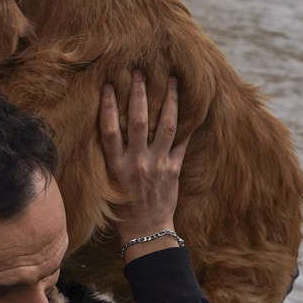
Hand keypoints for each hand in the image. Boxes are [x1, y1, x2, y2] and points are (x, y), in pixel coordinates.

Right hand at [99, 71, 187, 261]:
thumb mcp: (109, 181)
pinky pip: (183, 143)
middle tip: (140, 72)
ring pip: (166, 126)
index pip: (110, 129)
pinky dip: (189, 126)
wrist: (145, 230)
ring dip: (170, 101)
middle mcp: (136, 162)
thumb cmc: (123, 207)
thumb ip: (112, 156)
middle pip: (138, 121)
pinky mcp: (174, 170)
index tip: (110, 84)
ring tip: (173, 80)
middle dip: (140, 94)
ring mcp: (157, 165)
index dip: (109, 105)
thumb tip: (109, 128)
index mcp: (116, 164)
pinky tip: (193, 108)